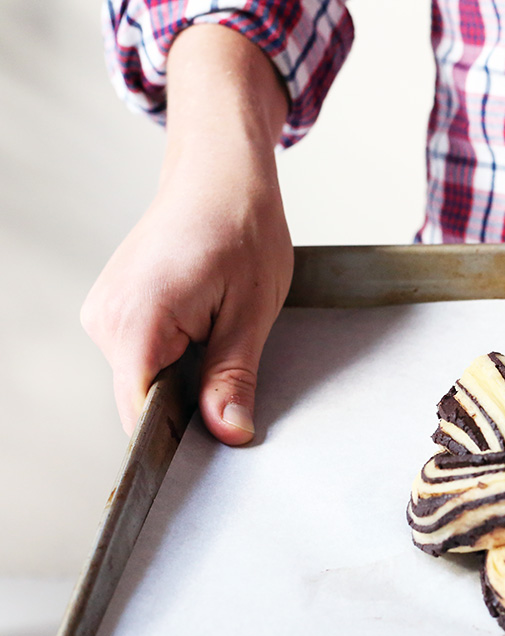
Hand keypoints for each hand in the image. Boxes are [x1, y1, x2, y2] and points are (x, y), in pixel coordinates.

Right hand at [82, 154, 291, 442]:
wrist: (220, 175)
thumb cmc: (241, 227)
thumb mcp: (252, 312)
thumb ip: (233, 378)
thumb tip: (228, 433)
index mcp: (135, 322)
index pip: (141, 415)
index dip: (180, 439)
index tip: (219, 442)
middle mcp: (105, 320)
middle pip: (144, 401)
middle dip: (191, 405)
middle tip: (237, 377)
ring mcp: (104, 313)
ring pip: (147, 379)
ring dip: (187, 377)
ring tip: (222, 335)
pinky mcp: (116, 309)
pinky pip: (146, 355)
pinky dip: (178, 357)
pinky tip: (206, 329)